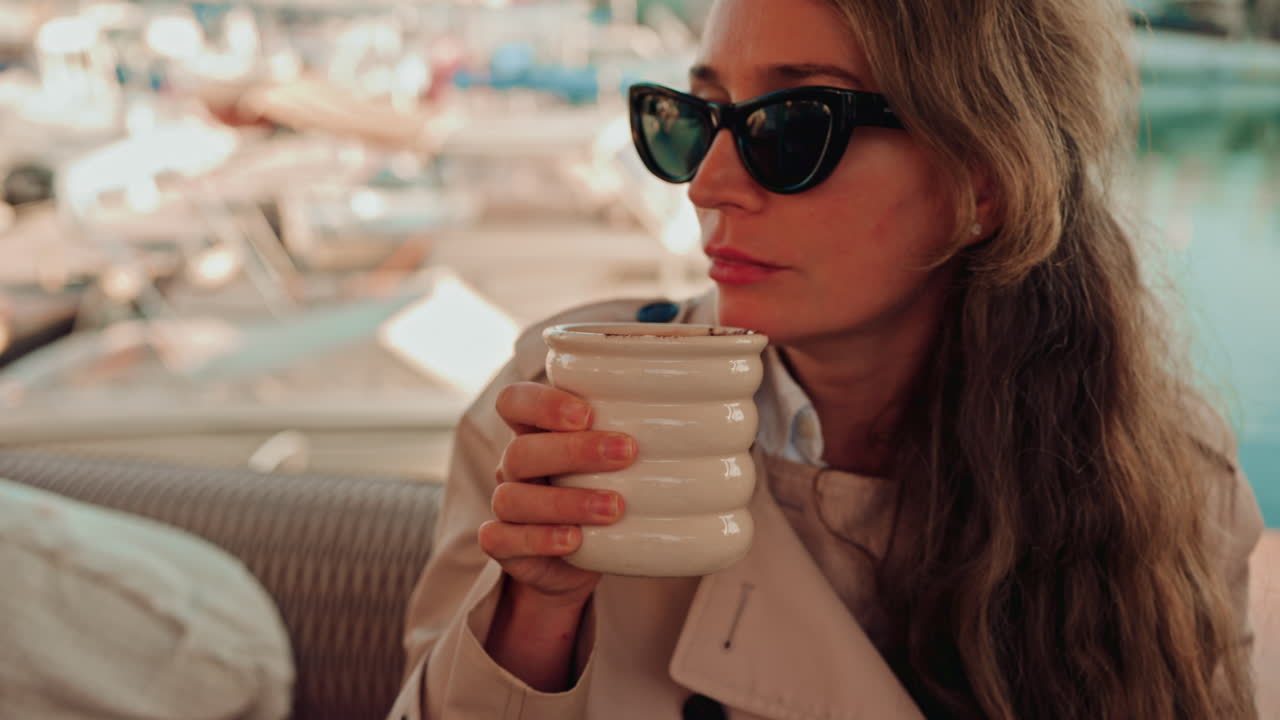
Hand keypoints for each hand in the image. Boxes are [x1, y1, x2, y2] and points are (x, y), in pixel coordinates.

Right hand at [481, 382, 636, 608]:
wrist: (574, 564)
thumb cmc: (602, 495)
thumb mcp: (619, 463)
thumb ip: (641, 437)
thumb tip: (722, 421)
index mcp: (537, 433)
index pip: (516, 401)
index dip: (543, 403)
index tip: (588, 413)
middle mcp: (516, 466)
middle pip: (522, 449)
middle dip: (574, 450)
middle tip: (626, 453)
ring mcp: (507, 506)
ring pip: (513, 497)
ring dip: (566, 501)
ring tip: (614, 507)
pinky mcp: (505, 546)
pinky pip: (502, 539)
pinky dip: (539, 539)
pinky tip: (574, 540)